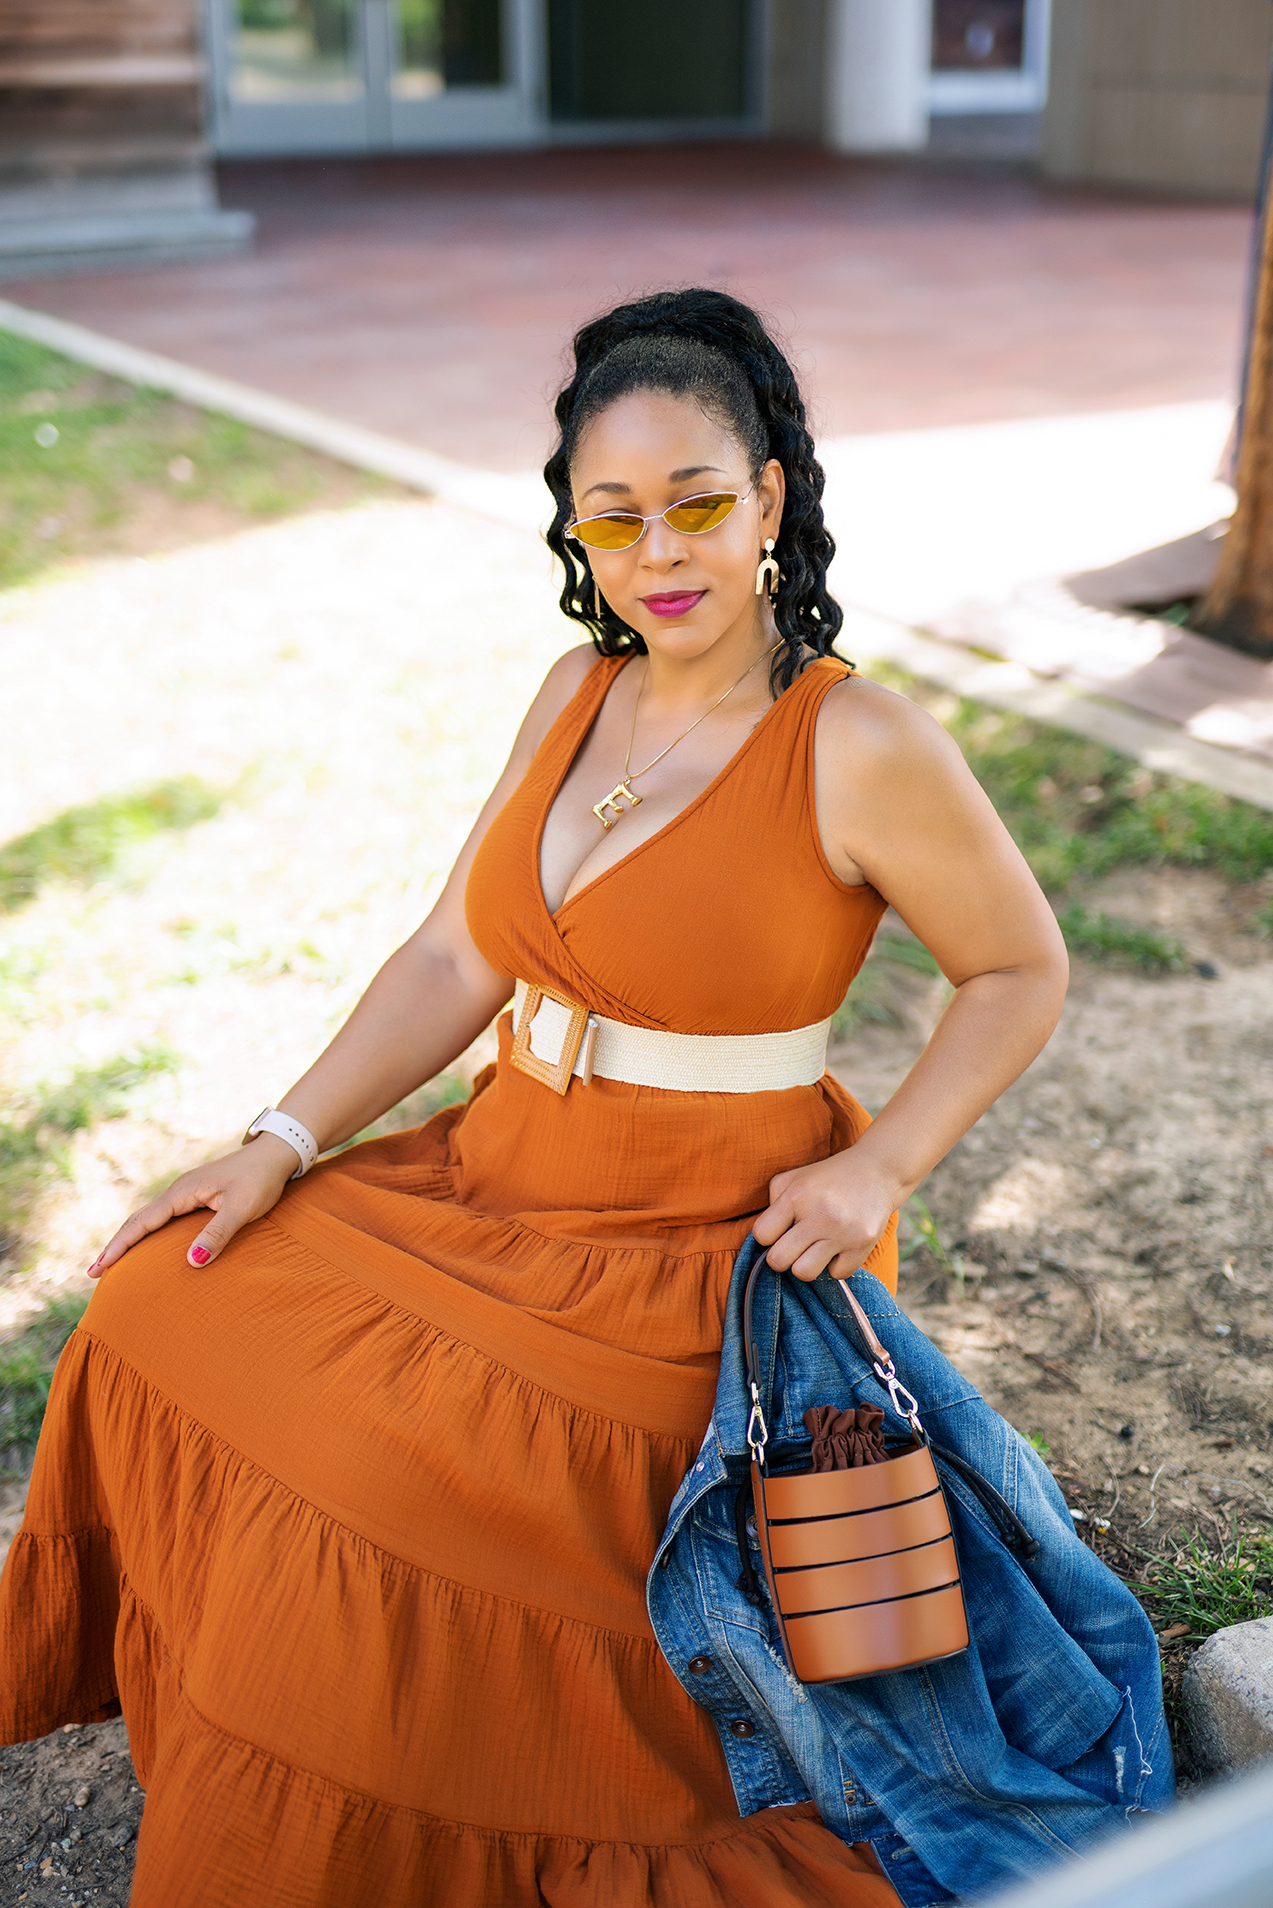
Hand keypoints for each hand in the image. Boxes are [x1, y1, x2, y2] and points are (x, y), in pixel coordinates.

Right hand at [87, 1133, 299, 1276]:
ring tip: (111, 1263)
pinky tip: (145, 1247)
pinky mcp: (195, 1197)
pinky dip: (147, 1234)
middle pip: (138, 1221)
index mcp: (182, 1193)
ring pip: (149, 1219)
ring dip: (129, 1240)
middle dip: (116, 1246)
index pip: (142, 1223)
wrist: (275, 1154)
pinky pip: (163, 1219)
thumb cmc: (260, 1180)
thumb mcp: (242, 1208)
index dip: (119, 1247)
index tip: (99, 1268)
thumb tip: (191, 1262)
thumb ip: (218, 1233)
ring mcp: (186, 1194)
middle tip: (94, 1272)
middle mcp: (178, 1192)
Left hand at [753, 1149, 900, 1282]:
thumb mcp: (794, 1178)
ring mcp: (842, 1232)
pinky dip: (835, 1265)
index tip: (780, 1231)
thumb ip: (772, 1203)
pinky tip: (839, 1247)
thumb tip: (763, 1238)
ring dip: (806, 1264)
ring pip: (804, 1273)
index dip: (767, 1236)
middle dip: (782, 1256)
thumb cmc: (828, 1177)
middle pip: (778, 1261)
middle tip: (794, 1245)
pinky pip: (836, 1274)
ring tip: (814, 1249)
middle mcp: (819, 1215)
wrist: (878, 1171)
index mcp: (797, 1196)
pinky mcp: (863, 1245)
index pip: (762, 1235)